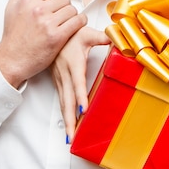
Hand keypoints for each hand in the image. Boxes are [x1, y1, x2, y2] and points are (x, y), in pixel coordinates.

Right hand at [0, 0, 86, 87]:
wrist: (12, 59)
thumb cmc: (13, 33)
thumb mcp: (12, 6)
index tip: (58, 2)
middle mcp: (38, 9)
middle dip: (66, 5)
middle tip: (62, 14)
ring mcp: (48, 23)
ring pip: (72, 9)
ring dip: (73, 15)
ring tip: (67, 21)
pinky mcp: (57, 36)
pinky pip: (77, 22)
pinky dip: (80, 22)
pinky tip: (75, 25)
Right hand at [51, 26, 109, 140]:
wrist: (54, 32)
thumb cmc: (71, 33)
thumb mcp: (88, 33)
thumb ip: (102, 38)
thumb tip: (115, 38)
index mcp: (74, 63)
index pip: (78, 82)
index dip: (81, 96)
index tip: (83, 110)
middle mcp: (65, 74)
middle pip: (67, 100)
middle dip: (69, 119)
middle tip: (72, 136)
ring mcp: (60, 79)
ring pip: (63, 102)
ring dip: (66, 120)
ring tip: (70, 137)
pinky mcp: (58, 81)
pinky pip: (62, 99)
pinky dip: (64, 113)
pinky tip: (68, 123)